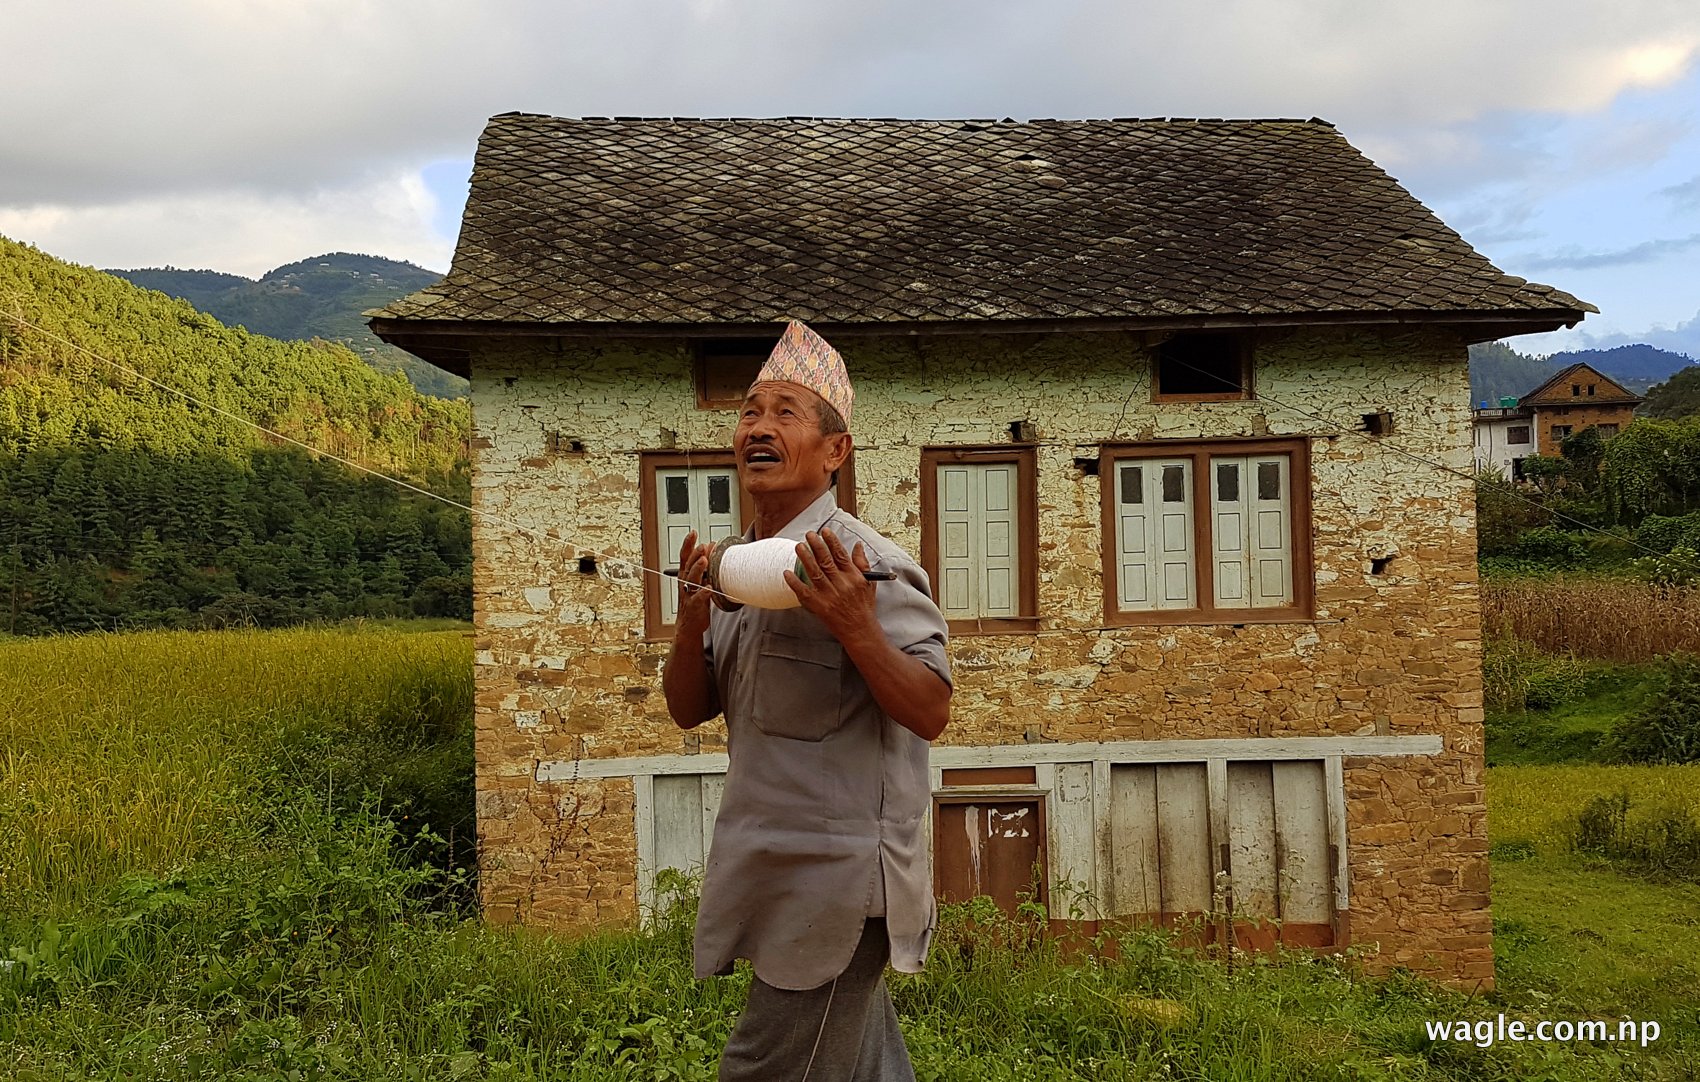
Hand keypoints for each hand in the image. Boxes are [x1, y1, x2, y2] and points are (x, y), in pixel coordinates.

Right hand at [675, 529, 714, 636]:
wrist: (689, 625)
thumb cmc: (695, 601)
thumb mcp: (698, 582)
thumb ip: (704, 568)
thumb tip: (712, 549)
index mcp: (685, 576)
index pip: (684, 557)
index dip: (688, 544)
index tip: (693, 533)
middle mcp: (685, 584)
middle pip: (687, 566)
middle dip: (695, 555)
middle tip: (703, 546)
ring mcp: (689, 595)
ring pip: (692, 580)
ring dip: (698, 569)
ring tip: (705, 560)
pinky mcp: (694, 606)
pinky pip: (699, 598)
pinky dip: (704, 592)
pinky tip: (710, 587)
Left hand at [785, 529, 877, 644]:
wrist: (860, 630)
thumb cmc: (864, 607)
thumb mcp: (869, 583)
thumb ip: (862, 563)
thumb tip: (857, 545)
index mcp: (853, 577)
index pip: (841, 555)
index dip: (832, 541)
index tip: (824, 531)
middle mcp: (841, 585)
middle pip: (826, 561)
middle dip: (816, 546)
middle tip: (809, 535)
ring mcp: (829, 596)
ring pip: (815, 573)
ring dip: (805, 559)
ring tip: (799, 547)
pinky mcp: (819, 607)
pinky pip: (804, 593)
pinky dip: (795, 583)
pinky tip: (787, 573)